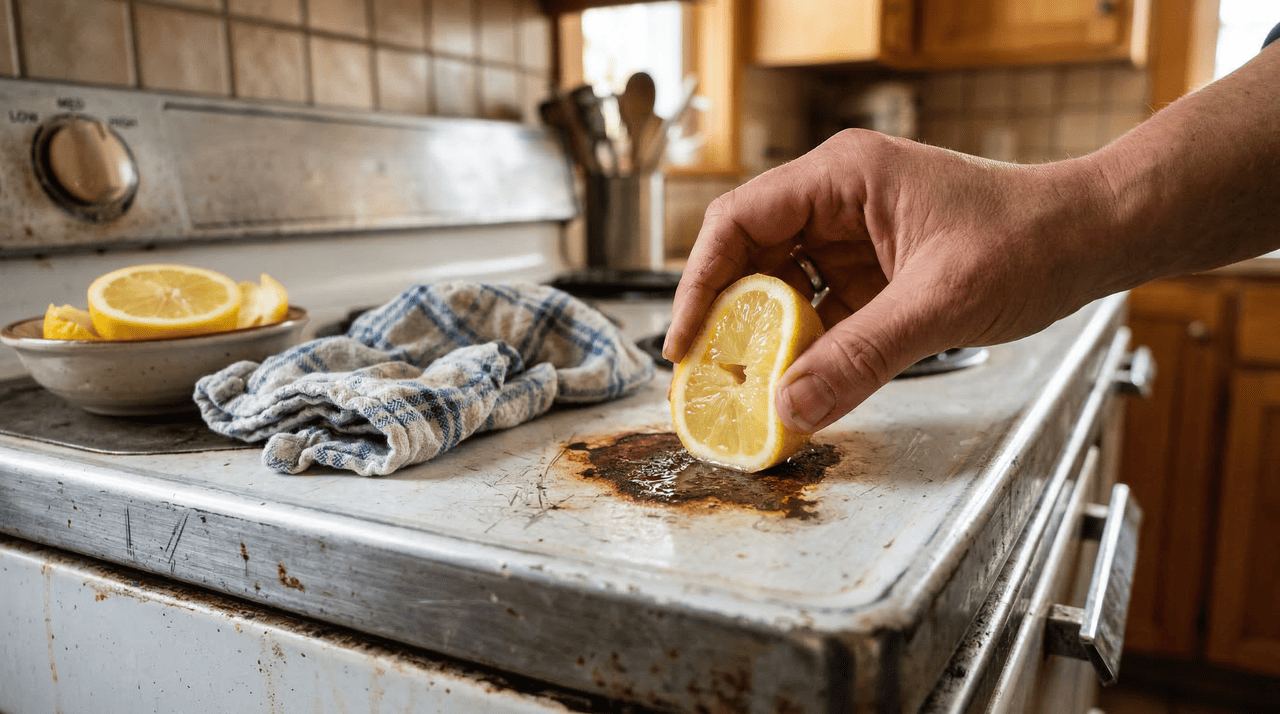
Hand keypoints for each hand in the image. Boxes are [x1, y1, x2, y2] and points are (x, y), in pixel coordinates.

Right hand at [663, 129, 1120, 432]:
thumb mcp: (941, 303)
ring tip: (750, 391)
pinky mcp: (872, 272)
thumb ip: (862, 357)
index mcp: (843, 176)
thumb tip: (791, 407)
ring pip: (781, 289)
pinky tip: (799, 384)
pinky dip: (805, 349)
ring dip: (766, 341)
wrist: (1092, 240)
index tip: (684, 342)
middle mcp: (838, 200)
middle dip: (729, 321)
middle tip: (712, 380)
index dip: (700, 283)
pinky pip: (818, 311)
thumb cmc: (1031, 239)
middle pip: (751, 258)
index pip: (740, 223)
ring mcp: (853, 237)